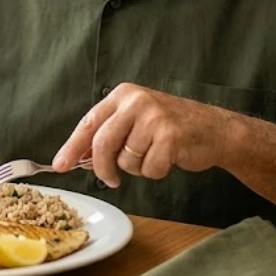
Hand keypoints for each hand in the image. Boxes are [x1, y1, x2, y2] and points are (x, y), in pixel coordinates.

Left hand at [52, 83, 234, 186]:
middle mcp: (136, 101)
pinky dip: (157, 171)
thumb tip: (78, 157)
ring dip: (139, 168)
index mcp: (124, 95)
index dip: (72, 147)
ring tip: (155, 154)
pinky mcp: (170, 136)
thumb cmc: (172, 128)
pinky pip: (149, 169)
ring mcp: (154, 117)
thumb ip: (109, 134)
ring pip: (126, 161)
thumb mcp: (136, 121)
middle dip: (103, 168)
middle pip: (102, 144)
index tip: (60, 165)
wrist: (215, 129)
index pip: (89, 123)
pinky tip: (169, 158)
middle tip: (111, 180)